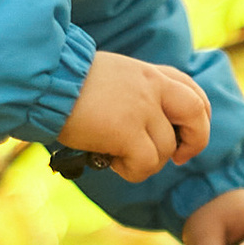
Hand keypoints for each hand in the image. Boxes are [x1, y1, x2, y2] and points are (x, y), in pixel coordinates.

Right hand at [57, 53, 210, 182]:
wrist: (44, 81)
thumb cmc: (66, 83)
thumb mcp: (113, 77)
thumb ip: (137, 93)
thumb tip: (147, 125)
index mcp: (150, 73)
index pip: (193, 92)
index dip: (198, 118)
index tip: (186, 134)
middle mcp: (152, 87)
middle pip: (196, 114)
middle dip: (195, 141)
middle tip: (179, 158)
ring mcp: (142, 109)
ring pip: (165, 150)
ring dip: (144, 162)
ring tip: (115, 154)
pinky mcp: (127, 132)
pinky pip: (145, 165)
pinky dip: (131, 171)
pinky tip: (108, 160)